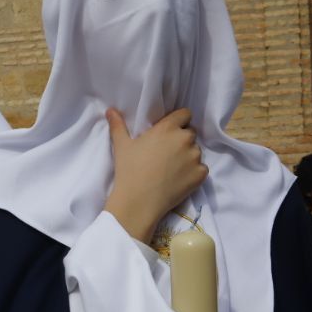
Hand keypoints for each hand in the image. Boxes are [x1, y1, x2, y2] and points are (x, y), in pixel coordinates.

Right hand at [104, 109, 207, 241]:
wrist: (139, 201)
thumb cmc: (129, 170)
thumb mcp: (121, 146)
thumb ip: (118, 125)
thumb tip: (110, 110)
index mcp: (167, 128)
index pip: (185, 114)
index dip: (179, 120)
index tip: (170, 130)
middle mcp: (184, 139)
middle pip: (191, 132)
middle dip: (182, 139)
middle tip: (168, 152)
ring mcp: (195, 157)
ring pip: (196, 151)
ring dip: (188, 155)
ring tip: (173, 168)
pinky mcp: (200, 174)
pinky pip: (202, 168)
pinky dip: (194, 172)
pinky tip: (180, 179)